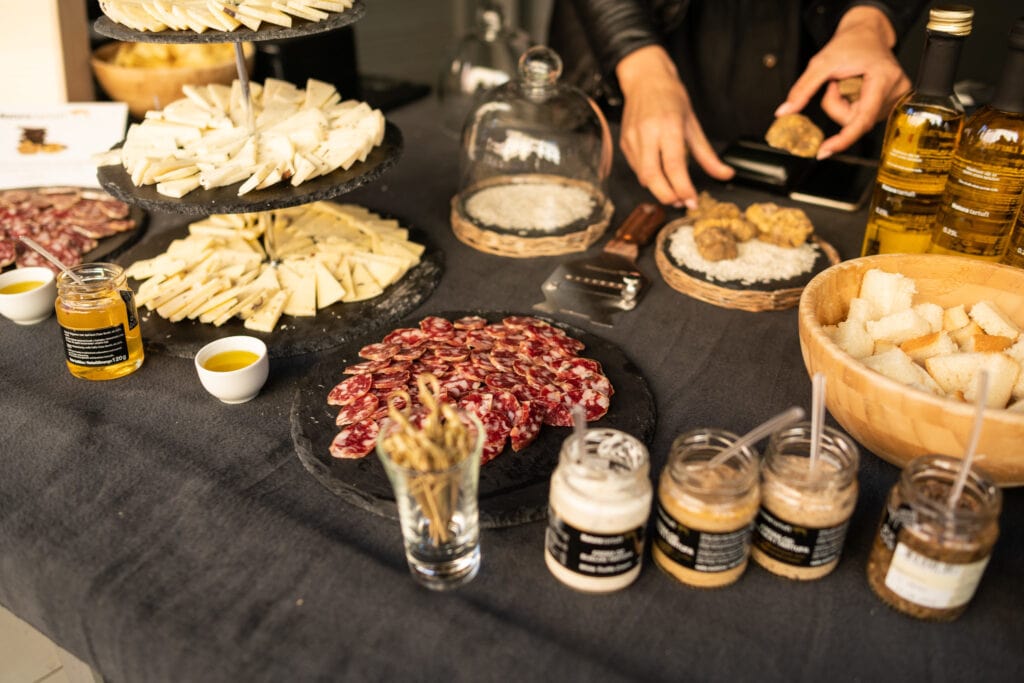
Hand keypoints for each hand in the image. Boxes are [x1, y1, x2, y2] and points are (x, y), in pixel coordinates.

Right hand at [615, 46, 733, 207]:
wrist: (645, 79)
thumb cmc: (671, 97)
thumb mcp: (693, 124)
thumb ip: (707, 155)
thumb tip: (725, 174)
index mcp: (668, 127)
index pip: (673, 166)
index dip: (682, 188)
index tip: (692, 201)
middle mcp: (647, 133)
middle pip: (652, 177)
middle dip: (667, 195)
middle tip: (681, 202)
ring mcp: (632, 139)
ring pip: (642, 176)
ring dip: (658, 189)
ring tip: (674, 191)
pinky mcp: (624, 143)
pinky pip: (636, 169)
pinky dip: (649, 177)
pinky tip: (660, 175)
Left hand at [776, 5, 910, 157]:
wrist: (868, 34)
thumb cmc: (850, 43)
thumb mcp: (821, 62)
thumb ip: (802, 89)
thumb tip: (784, 112)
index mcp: (884, 78)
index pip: (863, 120)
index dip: (843, 139)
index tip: (824, 151)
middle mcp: (896, 91)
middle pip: (855, 120)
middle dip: (836, 106)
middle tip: (834, 83)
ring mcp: (896, 99)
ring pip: (857, 120)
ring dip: (843, 105)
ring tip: (847, 82)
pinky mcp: (891, 104)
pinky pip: (863, 117)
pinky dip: (851, 106)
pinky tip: (855, 89)